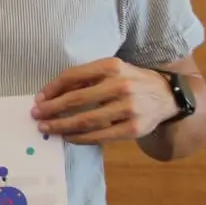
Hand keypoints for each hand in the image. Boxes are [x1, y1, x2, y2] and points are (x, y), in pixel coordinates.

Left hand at [33, 58, 176, 143]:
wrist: (169, 96)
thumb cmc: (132, 81)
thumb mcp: (113, 70)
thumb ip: (86, 78)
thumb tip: (51, 94)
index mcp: (112, 66)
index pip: (73, 76)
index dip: (52, 88)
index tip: (38, 98)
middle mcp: (121, 85)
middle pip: (76, 99)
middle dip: (51, 109)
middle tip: (36, 115)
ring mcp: (129, 108)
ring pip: (86, 120)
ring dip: (61, 125)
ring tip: (46, 128)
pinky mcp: (134, 128)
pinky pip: (100, 136)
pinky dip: (79, 138)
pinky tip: (68, 137)